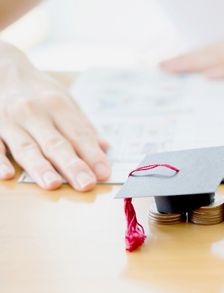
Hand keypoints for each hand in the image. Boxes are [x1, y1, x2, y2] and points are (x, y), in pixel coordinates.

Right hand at [0, 42, 110, 190]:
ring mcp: (10, 121)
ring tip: (53, 184)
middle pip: (55, 143)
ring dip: (40, 167)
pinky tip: (7, 176)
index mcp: (58, 106)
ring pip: (26, 148)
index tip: (104, 173)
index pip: (79, 135)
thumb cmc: (40, 91)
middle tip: (86, 184)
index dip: (93, 155)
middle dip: (72, 165)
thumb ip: (83, 127)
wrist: (2, 69)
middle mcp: (35, 113)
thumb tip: (105, 148)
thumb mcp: (66, 100)